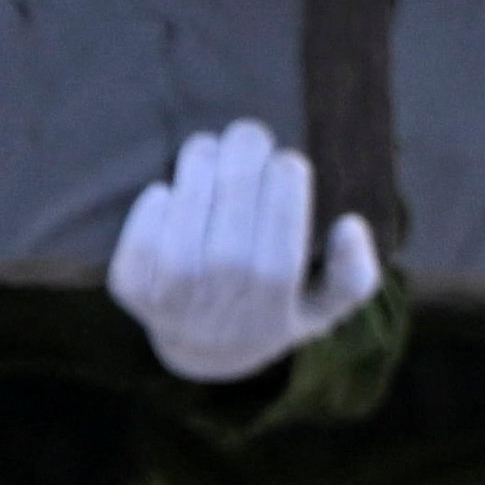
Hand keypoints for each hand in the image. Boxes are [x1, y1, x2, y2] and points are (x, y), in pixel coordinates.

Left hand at [105, 120, 383, 383]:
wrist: (206, 349)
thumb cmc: (276, 308)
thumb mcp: (324, 305)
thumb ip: (353, 275)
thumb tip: (350, 226)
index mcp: (271, 303)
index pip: (280, 241)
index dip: (284, 191)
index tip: (289, 158)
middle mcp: (220, 303)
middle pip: (230, 226)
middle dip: (241, 168)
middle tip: (250, 134)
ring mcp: (171, 300)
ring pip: (183, 224)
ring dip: (196, 173)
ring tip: (209, 146)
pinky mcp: (131, 289)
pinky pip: (141, 239)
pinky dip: (153, 206)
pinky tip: (173, 187)